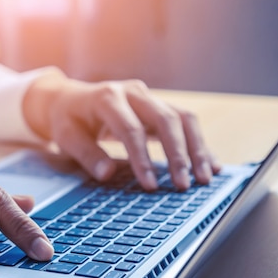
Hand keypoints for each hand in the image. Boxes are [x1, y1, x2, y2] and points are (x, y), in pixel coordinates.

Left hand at [23, 71, 220, 189]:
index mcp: (106, 98)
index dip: (141, 158)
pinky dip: (199, 144)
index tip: (150, 185)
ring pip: (182, 118)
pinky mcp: (158, 105)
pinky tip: (211, 165)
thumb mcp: (66, 136)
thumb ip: (86, 154)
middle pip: (165, 119)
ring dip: (196, 148)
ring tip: (204, 178)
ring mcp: (148, 97)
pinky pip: (185, 121)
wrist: (70, 99)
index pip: (130, 129)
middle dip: (177, 154)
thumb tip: (106, 174)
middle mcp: (132, 92)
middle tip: (183, 185)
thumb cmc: (68, 119)